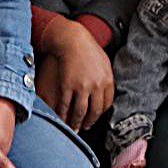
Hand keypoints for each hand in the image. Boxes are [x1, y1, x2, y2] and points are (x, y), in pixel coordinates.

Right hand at [35, 17, 113, 131]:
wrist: (72, 40)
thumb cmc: (87, 48)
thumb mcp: (104, 62)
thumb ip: (106, 77)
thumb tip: (106, 90)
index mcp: (107, 80)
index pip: (107, 103)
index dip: (100, 113)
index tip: (95, 117)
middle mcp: (96, 85)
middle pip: (94, 111)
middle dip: (89, 122)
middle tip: (85, 127)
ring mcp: (81, 87)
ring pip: (79, 112)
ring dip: (76, 123)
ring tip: (73, 127)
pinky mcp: (67, 86)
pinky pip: (65, 106)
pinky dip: (62, 115)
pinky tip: (61, 118)